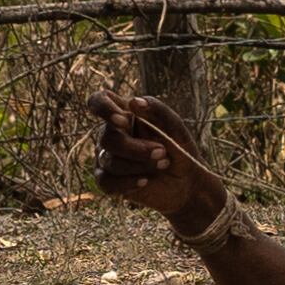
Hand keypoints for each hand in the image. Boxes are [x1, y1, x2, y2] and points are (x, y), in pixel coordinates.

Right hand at [91, 93, 231, 236]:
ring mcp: (106, 158)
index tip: (124, 120)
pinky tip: (145, 181)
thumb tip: (134, 101)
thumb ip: (157, 110)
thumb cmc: (179, 149)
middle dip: (135, 148)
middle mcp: (110, 134)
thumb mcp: (175, 127)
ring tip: (163, 164)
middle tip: (163, 152)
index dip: (103, 108)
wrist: (186, 182)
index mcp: (123, 114)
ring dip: (139, 165)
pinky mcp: (107, 181)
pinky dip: (128, 182)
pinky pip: (106, 182)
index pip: (98, 102)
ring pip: (110, 161)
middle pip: (107, 138)